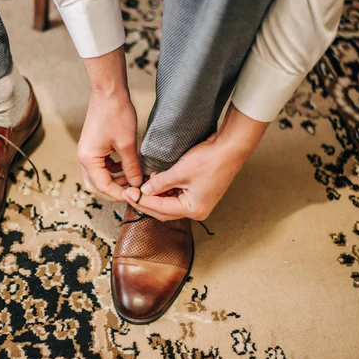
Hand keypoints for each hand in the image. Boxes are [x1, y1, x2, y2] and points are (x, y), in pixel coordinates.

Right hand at [78, 46, 142, 201]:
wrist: (108, 92)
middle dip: (113, 192)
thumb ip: (131, 167)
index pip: (103, 187)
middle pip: (95, 186)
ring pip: (97, 177)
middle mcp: (84, 158)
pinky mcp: (93, 146)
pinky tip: (125, 168)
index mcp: (88, 159)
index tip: (135, 195)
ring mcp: (87, 152)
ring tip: (131, 180)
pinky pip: (100, 166)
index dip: (120, 194)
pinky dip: (112, 171)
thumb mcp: (127, 144)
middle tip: (131, 193)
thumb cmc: (116, 114)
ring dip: (113, 181)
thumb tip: (137, 184)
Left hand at [121, 104, 267, 219]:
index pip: (161, 209)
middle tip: (130, 192)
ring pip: (169, 203)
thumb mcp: (180, 172)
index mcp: (194, 210)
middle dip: (146, 201)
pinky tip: (156, 180)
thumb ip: (160, 183)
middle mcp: (196, 210)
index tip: (128, 194)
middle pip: (164, 210)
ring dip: (155, 195)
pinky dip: (165, 189)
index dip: (142, 201)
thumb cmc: (210, 160)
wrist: (230, 147)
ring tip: (143, 183)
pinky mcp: (197, 192)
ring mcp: (198, 201)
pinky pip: (176, 195)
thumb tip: (144, 190)